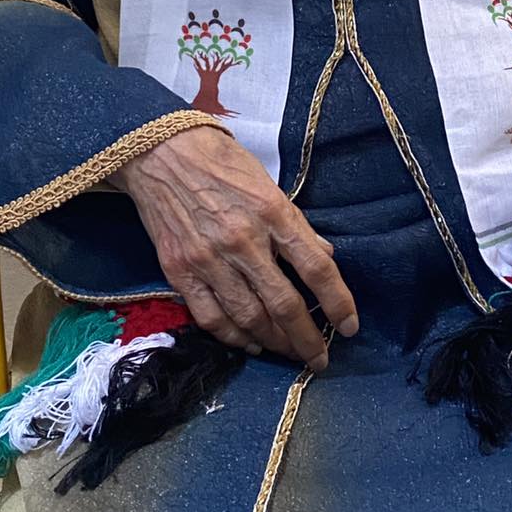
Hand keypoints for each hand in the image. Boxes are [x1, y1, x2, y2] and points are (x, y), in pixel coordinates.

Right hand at [114, 126, 358, 370]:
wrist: (162, 154)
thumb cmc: (222, 162)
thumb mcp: (269, 183)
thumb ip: (296, 224)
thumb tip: (324, 256)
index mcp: (272, 212)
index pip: (316, 267)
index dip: (338, 302)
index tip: (350, 326)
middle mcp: (243, 240)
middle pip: (284, 304)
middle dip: (306, 339)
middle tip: (319, 358)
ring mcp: (209, 259)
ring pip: (249, 318)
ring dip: (275, 343)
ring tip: (289, 352)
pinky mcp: (180, 271)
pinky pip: (211, 318)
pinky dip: (234, 338)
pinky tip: (250, 342)